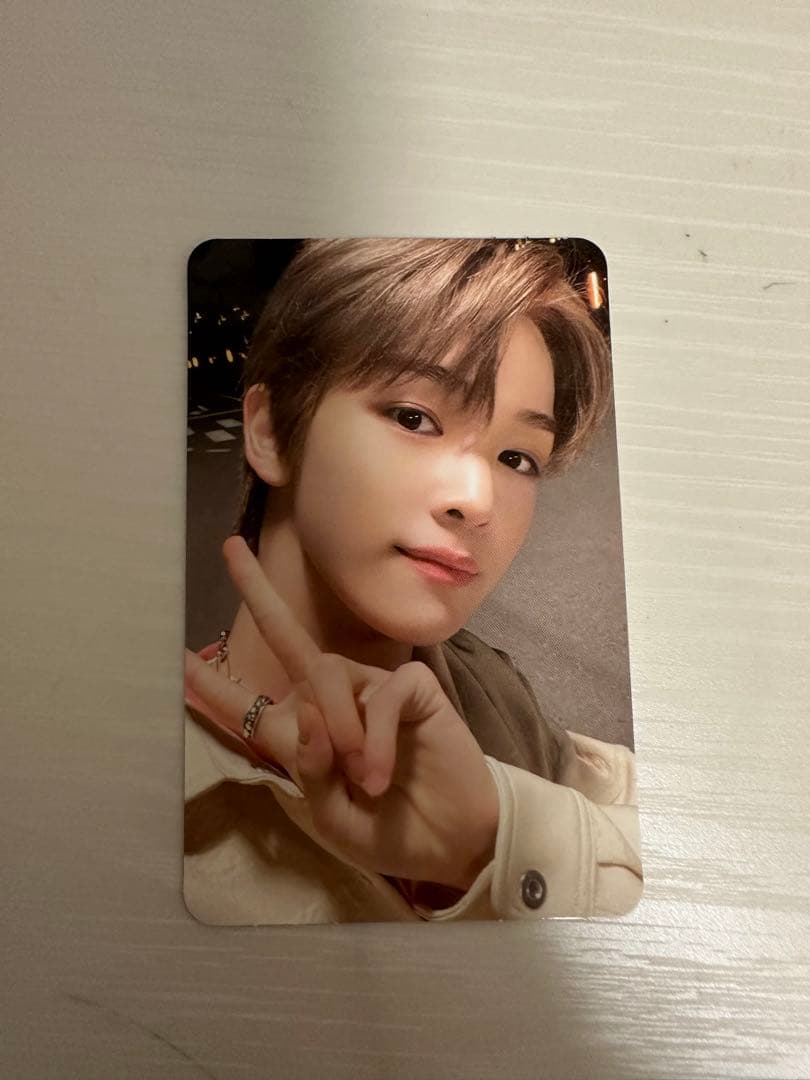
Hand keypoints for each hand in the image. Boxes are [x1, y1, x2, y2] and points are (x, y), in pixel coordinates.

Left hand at [184, 536, 498, 890]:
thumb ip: (310, 771)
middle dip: (257, 592)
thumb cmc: (388, 832)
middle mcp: (329, 701)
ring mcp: (371, 690)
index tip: (174, 656)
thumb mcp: (333, 818)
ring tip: (361, 779)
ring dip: (336, 727)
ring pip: (327, 673)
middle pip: (286, 639)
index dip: (210, 683)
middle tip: (229, 548)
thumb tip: (307, 713)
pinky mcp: (412, 689)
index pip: (245, 705)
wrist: (453, 841)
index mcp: (300, 735)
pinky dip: (374, 734)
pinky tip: (378, 772)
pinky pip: (381, 692)